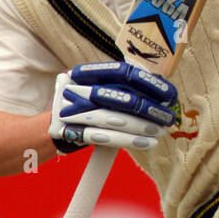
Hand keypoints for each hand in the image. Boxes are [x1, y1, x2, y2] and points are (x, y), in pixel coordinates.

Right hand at [49, 60, 177, 151]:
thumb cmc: (81, 104)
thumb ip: (117, 85)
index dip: (149, 83)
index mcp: (90, 75)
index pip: (124, 74)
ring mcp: (79, 111)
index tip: (168, 93)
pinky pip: (107, 138)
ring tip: (160, 132)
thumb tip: (154, 91)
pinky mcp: (77, 131)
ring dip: (143, 127)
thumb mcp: (93, 85)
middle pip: (124, 99)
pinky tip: (148, 144)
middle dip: (150, 110)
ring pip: (117, 120)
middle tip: (168, 118)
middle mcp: (83, 90)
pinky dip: (130, 141)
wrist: (50, 125)